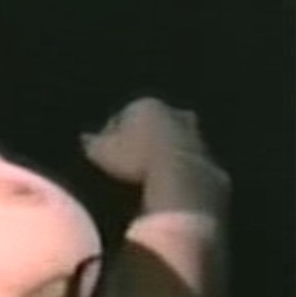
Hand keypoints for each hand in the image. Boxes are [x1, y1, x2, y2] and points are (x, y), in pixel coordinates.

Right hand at [81, 97, 216, 183]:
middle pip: (154, 126)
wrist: (182, 183)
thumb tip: (85, 138)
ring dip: (162, 157)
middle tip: (127, 162)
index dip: (110, 135)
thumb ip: (92, 143)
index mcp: (147, 105)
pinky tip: (165, 191)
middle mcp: (176, 114)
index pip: (123, 115)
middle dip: (142, 140)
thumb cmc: (135, 161)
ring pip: (174, 145)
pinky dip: (177, 174)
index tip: (103, 153)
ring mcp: (197, 137)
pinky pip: (187, 166)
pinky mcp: (210, 162)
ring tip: (145, 179)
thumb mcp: (100, 152)